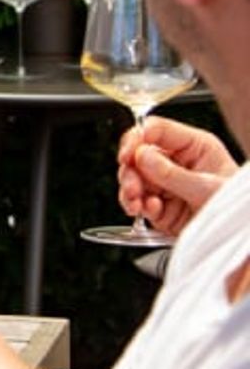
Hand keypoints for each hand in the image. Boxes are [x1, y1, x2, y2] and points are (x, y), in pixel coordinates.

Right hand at [117, 118, 233, 236]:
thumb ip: (173, 173)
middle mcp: (176, 162)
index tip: (128, 154)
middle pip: (138, 155)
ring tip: (136, 203)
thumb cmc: (239, 209)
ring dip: (129, 190)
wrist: (240, 238)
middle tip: (132, 186)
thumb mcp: (208, 188)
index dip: (137, 138)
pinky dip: (138, 206)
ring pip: (133, 178)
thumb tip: (142, 156)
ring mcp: (166, 184)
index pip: (156, 130)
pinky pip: (138, 201)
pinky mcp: (159, 205)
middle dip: (130, 171)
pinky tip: (149, 210)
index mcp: (193, 147)